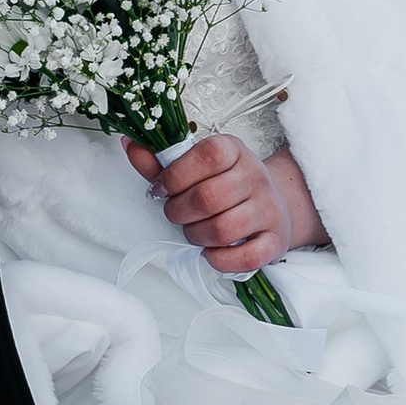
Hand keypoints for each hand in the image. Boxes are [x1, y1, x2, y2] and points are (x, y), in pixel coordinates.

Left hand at [123, 132, 325, 280]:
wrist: (273, 203)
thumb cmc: (226, 184)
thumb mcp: (196, 166)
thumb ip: (161, 162)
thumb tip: (130, 145)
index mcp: (234, 151)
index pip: (208, 155)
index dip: (176, 175)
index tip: (161, 188)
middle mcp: (256, 177)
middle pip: (209, 197)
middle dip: (179, 211)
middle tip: (175, 213)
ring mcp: (269, 209)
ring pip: (224, 229)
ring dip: (196, 235)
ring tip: (193, 230)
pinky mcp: (276, 240)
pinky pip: (245, 257)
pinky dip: (219, 259)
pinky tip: (212, 250)